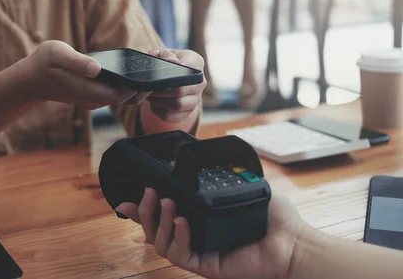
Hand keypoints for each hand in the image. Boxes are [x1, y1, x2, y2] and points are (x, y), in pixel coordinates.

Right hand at [24, 41, 148, 108]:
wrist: (29, 81)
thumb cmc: (42, 63)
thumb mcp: (55, 53)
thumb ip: (76, 61)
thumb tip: (96, 69)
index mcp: (88, 90)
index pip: (121, 95)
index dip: (139, 88)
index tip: (153, 75)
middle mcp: (93, 99)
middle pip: (126, 99)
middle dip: (144, 88)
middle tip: (160, 71)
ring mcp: (93, 99)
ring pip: (122, 98)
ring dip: (137, 88)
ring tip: (151, 71)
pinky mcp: (92, 96)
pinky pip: (114, 94)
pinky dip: (126, 86)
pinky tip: (135, 73)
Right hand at [115, 188, 305, 278]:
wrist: (293, 241)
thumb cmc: (273, 216)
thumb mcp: (242, 186)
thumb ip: (223, 173)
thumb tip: (207, 155)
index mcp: (198, 221)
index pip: (162, 216)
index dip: (143, 209)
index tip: (127, 198)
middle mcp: (194, 237)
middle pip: (154, 230)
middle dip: (144, 212)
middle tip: (148, 193)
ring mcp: (199, 252)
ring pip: (161, 243)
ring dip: (159, 222)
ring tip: (167, 203)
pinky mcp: (206, 266)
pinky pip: (181, 255)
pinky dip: (178, 236)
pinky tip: (184, 221)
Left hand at [145, 49, 205, 122]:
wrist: (173, 77)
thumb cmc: (167, 63)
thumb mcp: (162, 54)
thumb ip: (162, 54)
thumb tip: (169, 60)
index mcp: (196, 63)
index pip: (187, 71)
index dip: (170, 76)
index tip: (158, 77)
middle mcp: (200, 82)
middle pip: (180, 91)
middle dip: (159, 91)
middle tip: (148, 88)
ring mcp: (196, 99)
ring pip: (177, 105)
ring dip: (159, 101)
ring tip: (150, 96)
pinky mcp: (188, 112)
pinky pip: (172, 116)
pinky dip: (159, 111)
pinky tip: (155, 104)